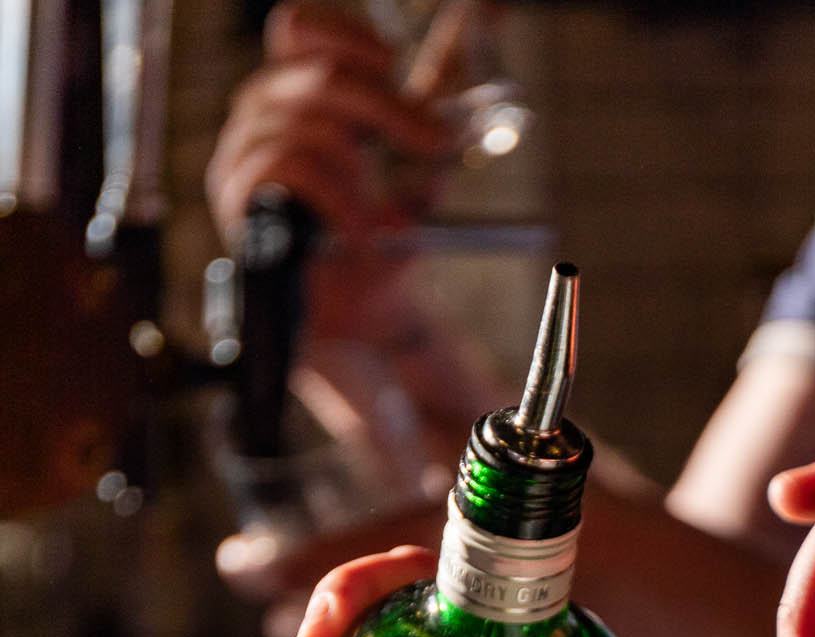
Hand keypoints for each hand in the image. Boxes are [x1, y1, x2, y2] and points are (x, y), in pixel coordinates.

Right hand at [206, 2, 450, 240]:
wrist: (358, 314)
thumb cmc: (378, 240)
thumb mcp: (415, 169)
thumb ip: (428, 111)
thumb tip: (463, 37)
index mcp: (295, 94)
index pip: (298, 28)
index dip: (347, 36)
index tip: (396, 67)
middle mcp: (261, 113)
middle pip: (319, 72)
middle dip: (388, 106)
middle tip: (433, 142)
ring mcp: (242, 151)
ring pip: (305, 123)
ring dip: (359, 169)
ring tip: (380, 213)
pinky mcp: (237, 195)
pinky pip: (285, 166)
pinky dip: (336, 198)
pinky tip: (359, 230)